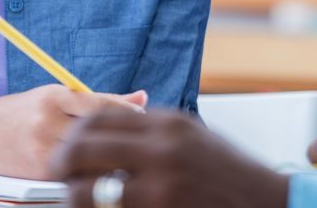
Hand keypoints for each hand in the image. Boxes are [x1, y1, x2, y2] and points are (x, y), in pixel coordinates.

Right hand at [0, 85, 146, 178]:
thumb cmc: (28, 110)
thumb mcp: (61, 96)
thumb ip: (102, 100)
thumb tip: (143, 98)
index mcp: (56, 96)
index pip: (101, 106)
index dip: (128, 115)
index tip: (145, 123)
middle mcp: (47, 121)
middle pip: (96, 134)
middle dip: (119, 141)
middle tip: (140, 147)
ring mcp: (40, 148)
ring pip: (86, 159)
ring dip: (106, 161)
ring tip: (123, 161)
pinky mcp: (36, 172)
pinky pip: (72, 176)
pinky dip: (87, 175)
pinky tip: (98, 173)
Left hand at [51, 107, 288, 207]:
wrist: (261, 201)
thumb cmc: (226, 171)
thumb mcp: (191, 135)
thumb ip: (151, 129)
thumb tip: (106, 127)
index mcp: (167, 122)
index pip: (100, 116)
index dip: (75, 130)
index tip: (67, 143)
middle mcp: (160, 149)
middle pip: (83, 147)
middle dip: (60, 162)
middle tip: (55, 173)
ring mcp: (159, 186)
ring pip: (87, 191)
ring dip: (72, 196)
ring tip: (73, 198)